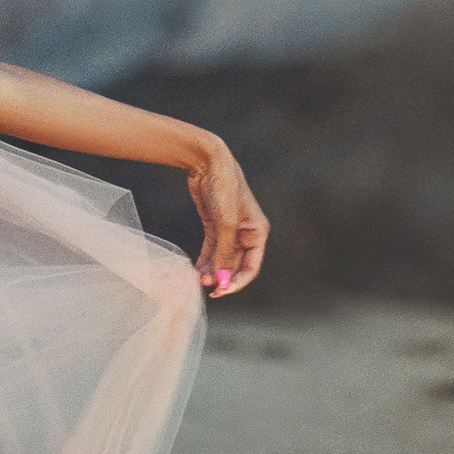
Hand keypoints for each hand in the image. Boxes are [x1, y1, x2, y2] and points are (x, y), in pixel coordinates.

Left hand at [188, 143, 267, 298]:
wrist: (208, 162)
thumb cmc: (224, 188)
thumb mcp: (226, 224)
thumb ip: (223, 253)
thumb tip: (221, 280)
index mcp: (258, 232)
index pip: (251, 267)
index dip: (237, 282)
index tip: (221, 291)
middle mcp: (246, 233)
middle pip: (235, 265)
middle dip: (222, 277)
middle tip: (206, 288)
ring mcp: (230, 230)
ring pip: (222, 259)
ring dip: (211, 271)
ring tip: (197, 280)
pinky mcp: (215, 226)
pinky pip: (212, 250)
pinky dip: (205, 261)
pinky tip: (195, 271)